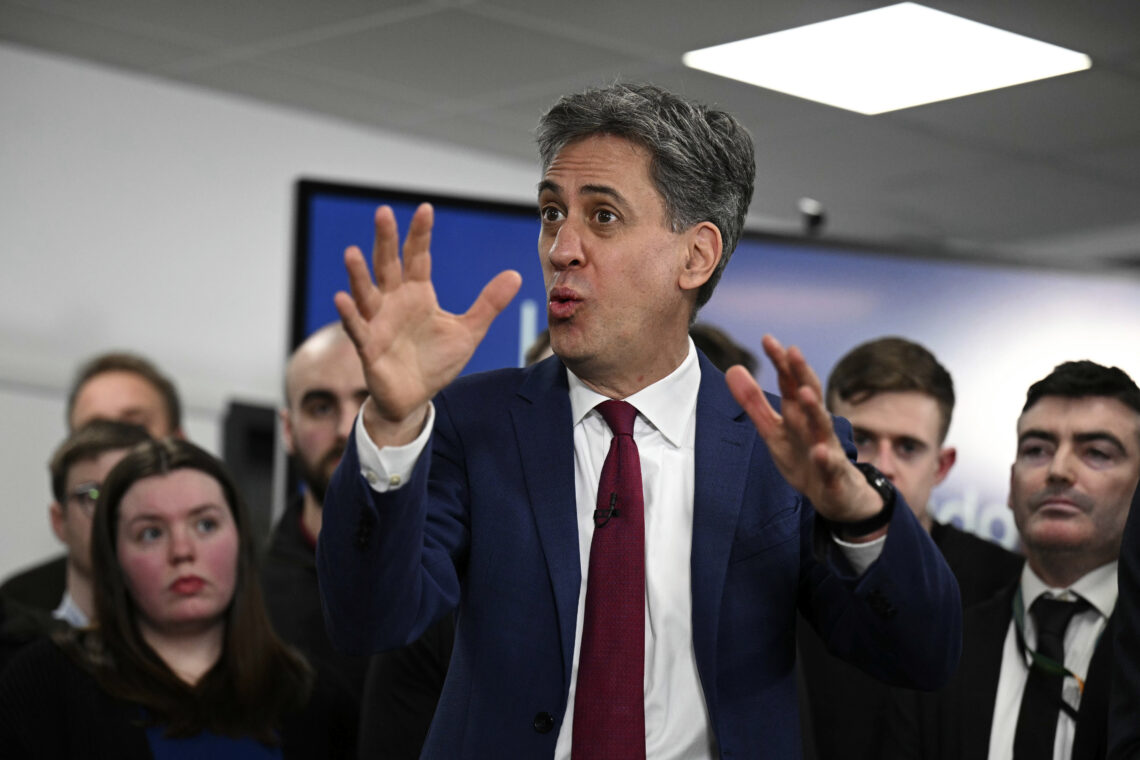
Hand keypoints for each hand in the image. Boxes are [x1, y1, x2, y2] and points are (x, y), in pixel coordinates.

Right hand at [335, 203, 521, 445]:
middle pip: (388, 265)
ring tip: (352, 252)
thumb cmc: (436, 362)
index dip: (420, 235)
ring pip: (366, 292)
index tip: (425, 209)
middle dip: (385, 240)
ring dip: (358, 274)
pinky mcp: (369, 347)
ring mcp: (378, 322)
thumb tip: (516, 275)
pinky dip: (350, 314)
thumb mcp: (469, 331)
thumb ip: (488, 303)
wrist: (416, 398)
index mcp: (417, 293)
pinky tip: (342, 299)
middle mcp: (393, 302)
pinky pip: (357, 328)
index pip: (417, 257)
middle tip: (383, 212)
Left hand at [725, 335, 880, 522]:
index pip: (790, 382)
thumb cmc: (802, 456)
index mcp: (798, 413)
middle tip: (793, 351)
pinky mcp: (833, 474)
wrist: (835, 494)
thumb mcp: (773, 430)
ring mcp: (826, 448)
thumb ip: (753, 402)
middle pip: (809, 395)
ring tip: (805, 393)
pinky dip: (826, 459)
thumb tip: (733, 368)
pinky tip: (819, 453)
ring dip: (815, 409)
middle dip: (802, 374)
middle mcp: (814, 425)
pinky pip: (830, 466)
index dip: (780, 361)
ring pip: (822, 426)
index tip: (767, 338)